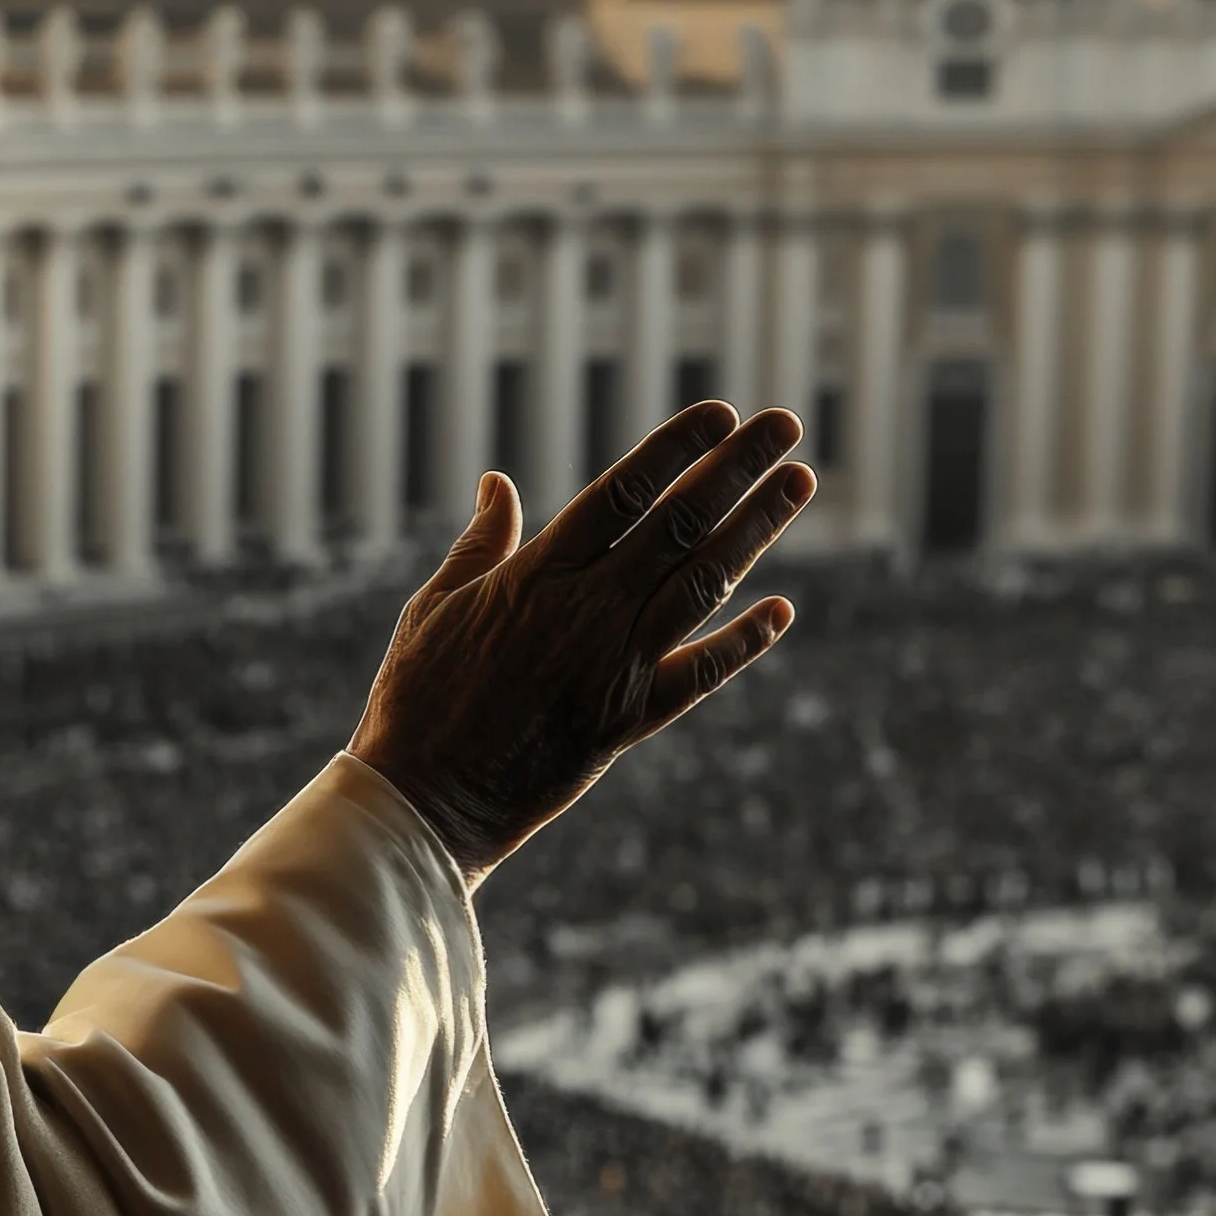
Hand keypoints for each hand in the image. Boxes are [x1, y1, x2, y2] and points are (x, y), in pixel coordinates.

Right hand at [347, 401, 814, 887]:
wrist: (428, 801)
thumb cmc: (416, 700)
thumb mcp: (433, 607)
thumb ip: (479, 544)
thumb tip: (497, 483)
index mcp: (537, 575)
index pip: (624, 491)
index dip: (677, 448)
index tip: (720, 414)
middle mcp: (589, 612)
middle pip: (681, 524)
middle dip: (738, 468)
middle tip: (786, 425)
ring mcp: (617, 667)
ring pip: (705, 584)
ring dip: (757, 529)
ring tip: (799, 483)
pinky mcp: (629, 722)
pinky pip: (703, 674)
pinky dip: (745, 640)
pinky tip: (781, 609)